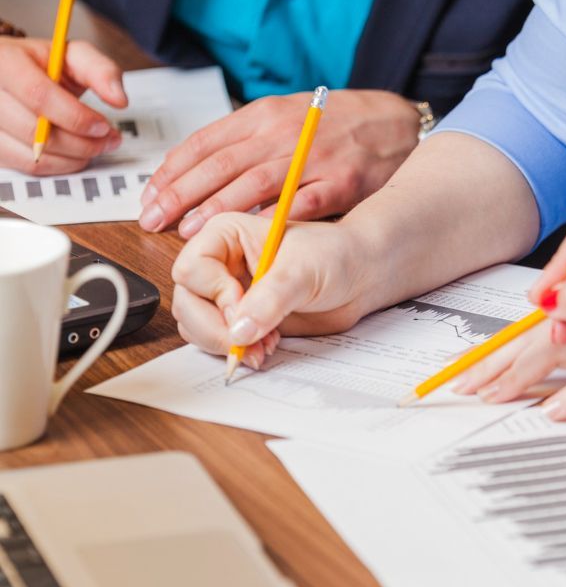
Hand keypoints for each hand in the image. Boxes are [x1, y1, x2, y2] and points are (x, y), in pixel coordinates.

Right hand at [0, 35, 126, 172]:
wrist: (13, 76)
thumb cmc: (42, 66)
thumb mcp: (71, 56)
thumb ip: (100, 70)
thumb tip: (119, 99)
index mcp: (4, 61)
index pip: (38, 95)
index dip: (76, 116)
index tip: (103, 125)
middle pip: (37, 132)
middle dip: (82, 143)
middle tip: (108, 140)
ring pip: (34, 156)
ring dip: (74, 158)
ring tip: (95, 146)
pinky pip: (28, 167)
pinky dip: (59, 165)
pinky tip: (74, 153)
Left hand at [140, 89, 421, 233]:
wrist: (394, 122)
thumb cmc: (334, 124)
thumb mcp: (283, 117)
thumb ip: (243, 141)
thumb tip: (194, 173)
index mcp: (263, 115)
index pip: (205, 142)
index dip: (172, 172)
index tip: (150, 196)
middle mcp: (283, 133)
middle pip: (220, 165)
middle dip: (180, 194)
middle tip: (153, 219)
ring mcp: (312, 158)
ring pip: (253, 185)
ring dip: (216, 210)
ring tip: (188, 231)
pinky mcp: (341, 183)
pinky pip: (300, 204)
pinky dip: (272, 221)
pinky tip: (248, 237)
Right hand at [171, 211, 371, 360]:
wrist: (358, 277)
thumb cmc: (334, 256)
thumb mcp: (303, 270)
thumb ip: (271, 298)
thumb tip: (239, 331)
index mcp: (225, 235)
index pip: (191, 268)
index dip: (214, 294)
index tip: (243, 307)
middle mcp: (218, 264)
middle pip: (186, 302)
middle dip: (214, 328)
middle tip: (245, 342)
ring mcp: (225, 294)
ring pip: (195, 325)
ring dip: (225, 343)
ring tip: (262, 346)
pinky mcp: (238, 319)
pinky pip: (216, 341)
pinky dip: (236, 351)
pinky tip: (265, 347)